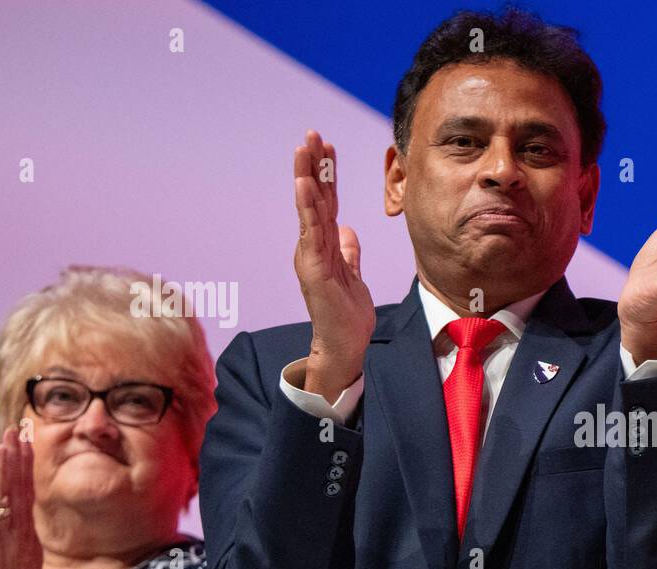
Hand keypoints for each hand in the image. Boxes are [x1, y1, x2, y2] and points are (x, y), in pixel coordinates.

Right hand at [294, 129, 375, 400]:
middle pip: (313, 199)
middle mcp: (312, 247)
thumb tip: (347, 231)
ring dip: (306, 177)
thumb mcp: (353, 275)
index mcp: (323, 246)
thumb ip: (349, 252)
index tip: (326, 148)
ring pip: (308, 209)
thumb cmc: (346, 315)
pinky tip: (304, 185)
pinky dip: (306, 207)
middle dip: (312, 166)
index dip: (326, 176)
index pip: (325, 203)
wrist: (343, 346)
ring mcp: (311, 256)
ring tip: (303, 148)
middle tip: (311, 134)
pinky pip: (311, 233)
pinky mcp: (314, 269)